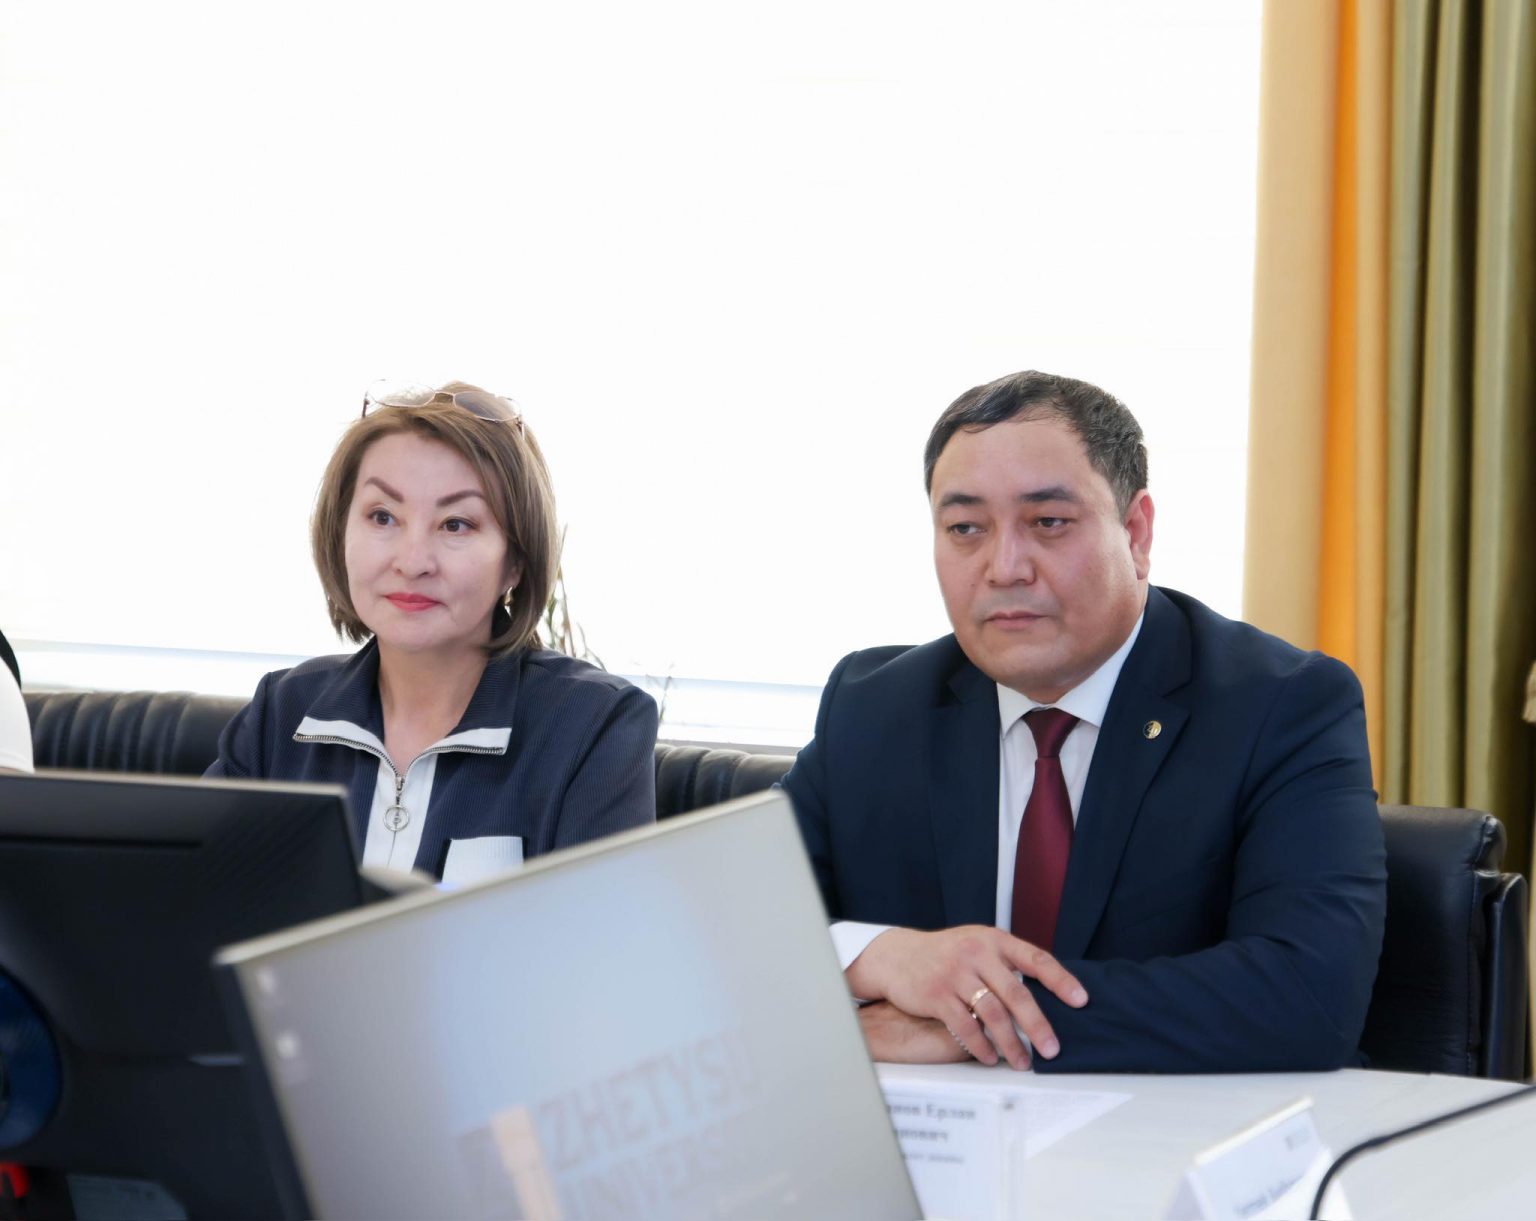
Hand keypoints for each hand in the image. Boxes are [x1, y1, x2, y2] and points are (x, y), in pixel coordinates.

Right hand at [845, 925, 1087, 1068]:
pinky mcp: (936, 995)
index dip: (1061, 980)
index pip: (1036, 958)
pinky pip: (965, 1026)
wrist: (897, 955)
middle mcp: (976, 953)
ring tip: (1023, 1061)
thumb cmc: (945, 955)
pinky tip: (989, 1057)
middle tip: (1052, 1049)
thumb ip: (1004, 963)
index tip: (1081, 1000)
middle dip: (1038, 1025)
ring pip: (993, 1014)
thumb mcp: (976, 945)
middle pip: (1016, 993)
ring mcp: (955, 974)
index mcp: (993, 940)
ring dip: (1011, 1043)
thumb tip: (1044, 995)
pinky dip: (981, 1046)